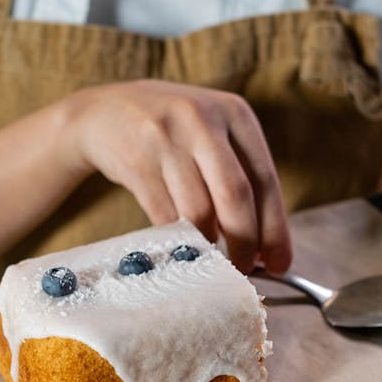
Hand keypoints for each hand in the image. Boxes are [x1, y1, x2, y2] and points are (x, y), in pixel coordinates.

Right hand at [63, 80, 290, 273]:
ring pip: (199, 211)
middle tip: (244, 269)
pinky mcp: (136, 160)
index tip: (279, 263)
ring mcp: (166, 138)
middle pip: (235, 196)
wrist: (102, 112)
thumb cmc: (172, 131)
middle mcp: (201, 119)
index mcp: (233, 112)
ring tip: (211, 256)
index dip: (274, 228)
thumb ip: (239, 174)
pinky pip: (164, 216)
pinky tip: (182, 244)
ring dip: (208, 244)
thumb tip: (265, 244)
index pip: (265, 179)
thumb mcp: (210, 132)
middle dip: (244, 242)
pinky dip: (177, 238)